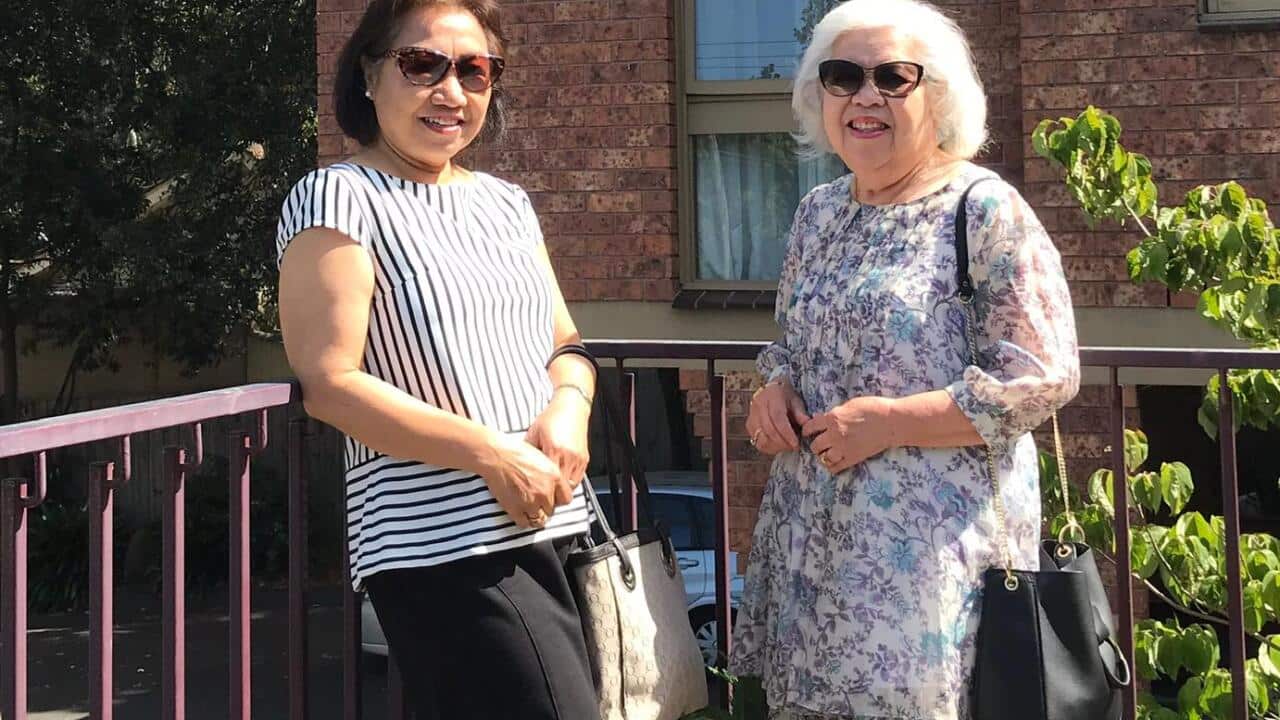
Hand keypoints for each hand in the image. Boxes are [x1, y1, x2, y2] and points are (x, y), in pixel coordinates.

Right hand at [478, 432, 562, 527]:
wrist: (496, 455)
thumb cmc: (515, 451)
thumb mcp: (541, 457)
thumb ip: (550, 474)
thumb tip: (553, 484)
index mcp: (554, 476)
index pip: (566, 499)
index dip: (558, 500)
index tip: (553, 499)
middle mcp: (545, 491)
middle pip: (552, 510)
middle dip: (545, 507)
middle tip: (538, 502)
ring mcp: (531, 501)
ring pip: (539, 520)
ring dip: (536, 516)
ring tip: (531, 511)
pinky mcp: (516, 508)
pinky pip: (524, 523)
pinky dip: (523, 521)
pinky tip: (521, 514)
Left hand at [525, 390, 589, 506]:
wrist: (571, 406)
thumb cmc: (552, 417)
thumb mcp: (534, 432)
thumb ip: (528, 451)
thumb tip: (519, 465)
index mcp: (554, 450)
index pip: (549, 480)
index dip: (542, 491)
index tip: (535, 494)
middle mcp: (569, 456)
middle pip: (562, 488)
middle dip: (553, 495)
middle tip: (544, 497)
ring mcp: (579, 459)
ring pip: (572, 486)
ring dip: (563, 490)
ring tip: (552, 490)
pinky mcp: (585, 458)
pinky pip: (579, 478)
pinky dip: (570, 481)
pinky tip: (561, 478)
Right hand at [745, 378, 810, 455]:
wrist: (772, 390)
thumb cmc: (786, 396)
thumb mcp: (796, 400)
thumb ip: (800, 413)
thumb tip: (807, 425)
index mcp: (772, 396)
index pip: (777, 417)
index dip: (787, 433)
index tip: (796, 443)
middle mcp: (758, 405)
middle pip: (768, 429)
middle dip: (783, 442)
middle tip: (794, 447)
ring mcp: (751, 416)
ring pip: (761, 438)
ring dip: (775, 447)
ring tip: (787, 447)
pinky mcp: (749, 425)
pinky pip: (756, 441)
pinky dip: (768, 448)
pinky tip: (778, 447)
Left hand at [801, 396, 896, 472]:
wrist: (891, 422)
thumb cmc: (873, 408)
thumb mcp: (850, 405)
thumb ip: (835, 413)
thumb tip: (822, 418)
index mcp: (833, 418)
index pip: (810, 427)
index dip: (807, 430)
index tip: (808, 432)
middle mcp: (834, 434)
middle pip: (814, 445)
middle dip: (815, 444)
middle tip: (819, 443)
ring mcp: (843, 448)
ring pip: (822, 457)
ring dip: (823, 455)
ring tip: (827, 452)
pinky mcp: (853, 458)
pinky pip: (835, 467)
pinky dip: (832, 466)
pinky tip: (834, 462)